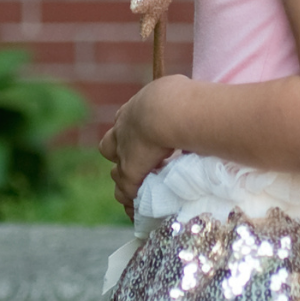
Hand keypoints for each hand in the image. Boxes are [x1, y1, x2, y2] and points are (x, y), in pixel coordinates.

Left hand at [98, 76, 189, 216]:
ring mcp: (124, 153)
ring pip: (116, 172)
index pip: (125, 123)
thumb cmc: (178, 98)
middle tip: (142, 164)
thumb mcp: (176, 91)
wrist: (167, 112)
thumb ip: (178, 97)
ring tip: (145, 189)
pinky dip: (134, 200)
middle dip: (120, 155)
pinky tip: (143, 209)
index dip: (133, 135)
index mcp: (134, 110)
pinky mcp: (129, 172)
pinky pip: (126, 191)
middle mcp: (123, 130)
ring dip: (127, 180)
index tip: (147, 143)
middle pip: (109, 146)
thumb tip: (190, 98)